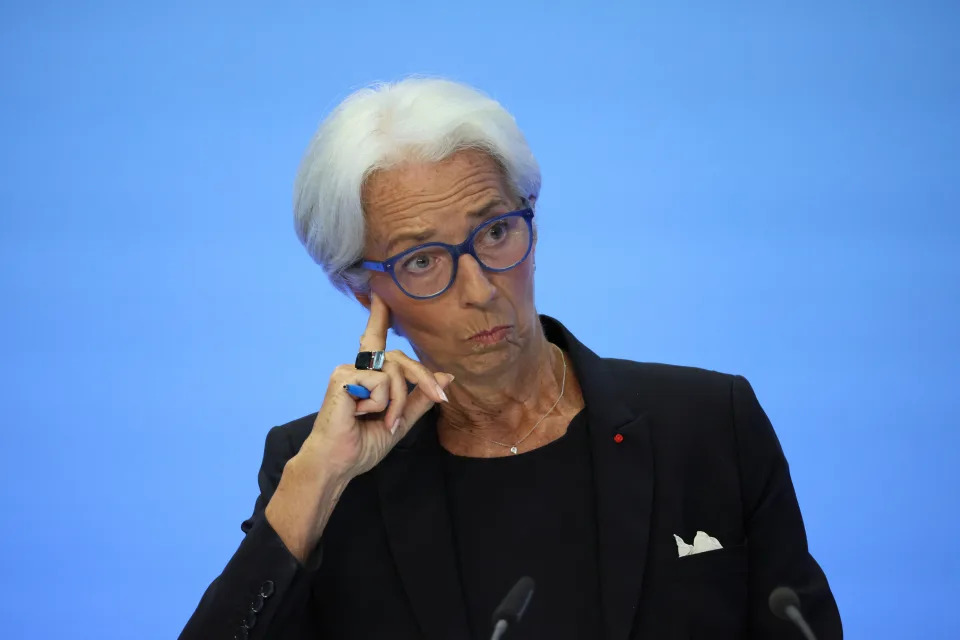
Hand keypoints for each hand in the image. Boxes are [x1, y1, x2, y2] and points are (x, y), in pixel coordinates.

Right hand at [265, 293, 452, 561]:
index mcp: (368, 375)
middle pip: (401, 358)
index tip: (380, 292)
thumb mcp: (401, 420)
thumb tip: (446, 375)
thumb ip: (420, 398)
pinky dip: (381, 405)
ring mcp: (348, 369)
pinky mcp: (343, 376)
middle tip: (441, 398)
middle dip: (424, 379)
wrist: (338, 463)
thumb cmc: (363, 444)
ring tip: (384, 423)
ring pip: (395, 373)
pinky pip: (381, 383)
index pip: (376, 339)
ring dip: (398, 403)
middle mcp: (358, 367)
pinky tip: (360, 415)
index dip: (379, 315)